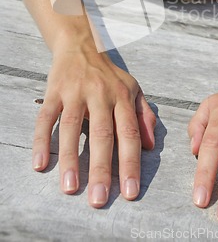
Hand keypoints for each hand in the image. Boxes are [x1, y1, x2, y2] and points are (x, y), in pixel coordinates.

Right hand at [32, 43, 155, 206]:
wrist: (82, 44)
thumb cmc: (109, 74)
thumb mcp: (133, 89)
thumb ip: (144, 115)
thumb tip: (149, 146)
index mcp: (122, 97)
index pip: (129, 133)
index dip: (131, 163)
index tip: (131, 191)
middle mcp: (100, 94)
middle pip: (102, 134)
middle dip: (102, 168)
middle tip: (100, 199)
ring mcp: (75, 91)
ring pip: (71, 126)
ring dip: (71, 158)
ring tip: (70, 188)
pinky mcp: (54, 90)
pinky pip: (46, 117)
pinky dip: (41, 139)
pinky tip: (40, 163)